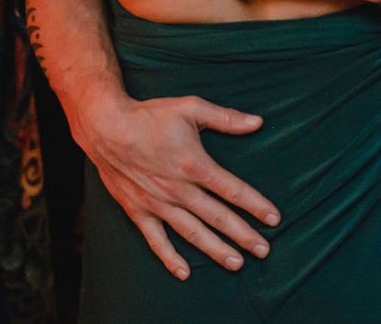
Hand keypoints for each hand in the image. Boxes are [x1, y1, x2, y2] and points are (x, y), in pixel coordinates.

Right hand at [67, 84, 275, 279]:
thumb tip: (258, 122)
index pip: (232, 190)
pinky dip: (169, 257)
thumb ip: (226, 118)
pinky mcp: (138, 211)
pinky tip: (183, 273)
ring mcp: (157, 203)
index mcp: (195, 165)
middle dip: (243, 235)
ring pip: (192, 232)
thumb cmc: (150, 115)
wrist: (106, 128)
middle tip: (264, 250)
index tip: (275, 219)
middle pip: (217, 217)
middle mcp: (178, 189)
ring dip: (215, 250)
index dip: (256, 205)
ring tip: (236, 264)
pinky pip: (155, 240)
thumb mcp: (191, 108)